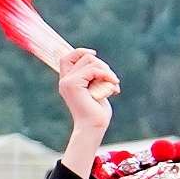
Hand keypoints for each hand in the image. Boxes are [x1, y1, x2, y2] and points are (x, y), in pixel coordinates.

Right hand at [52, 45, 117, 172]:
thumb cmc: (97, 112)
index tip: (94, 53)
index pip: (67, 57)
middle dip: (103, 66)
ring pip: (91, 61)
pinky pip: (94, 70)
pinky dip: (108, 76)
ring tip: (113, 87)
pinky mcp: (72, 84)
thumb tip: (97, 60)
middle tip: (113, 81)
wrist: (93, 127)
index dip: (80, 51)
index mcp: (68, 82)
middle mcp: (64, 80)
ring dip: (107, 72)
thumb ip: (94, 77)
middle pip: (85, 57)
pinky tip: (114, 89)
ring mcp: (67, 82)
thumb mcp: (96, 90)